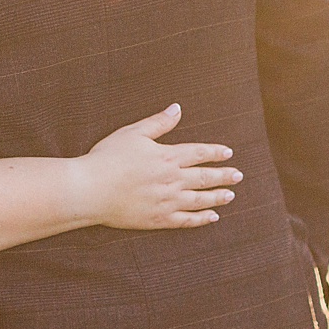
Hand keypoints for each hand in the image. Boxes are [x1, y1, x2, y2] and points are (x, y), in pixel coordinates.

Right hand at [70, 104, 241, 229]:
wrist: (90, 190)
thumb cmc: (108, 158)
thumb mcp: (133, 133)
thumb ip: (158, 123)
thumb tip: (177, 108)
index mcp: (167, 156)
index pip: (198, 153)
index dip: (215, 152)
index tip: (228, 153)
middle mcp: (172, 179)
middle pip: (204, 177)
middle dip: (224, 175)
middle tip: (239, 176)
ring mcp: (167, 201)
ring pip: (200, 199)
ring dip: (217, 197)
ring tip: (231, 196)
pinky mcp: (158, 219)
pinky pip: (186, 220)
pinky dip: (201, 219)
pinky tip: (212, 217)